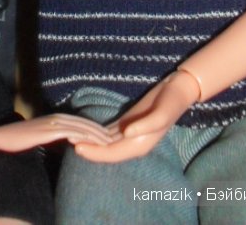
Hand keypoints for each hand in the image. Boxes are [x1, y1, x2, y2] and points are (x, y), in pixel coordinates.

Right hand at [0, 114, 117, 153]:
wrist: (1, 137)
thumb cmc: (20, 140)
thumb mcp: (42, 137)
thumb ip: (56, 137)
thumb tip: (71, 143)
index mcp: (57, 118)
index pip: (82, 122)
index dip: (96, 129)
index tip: (109, 137)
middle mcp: (56, 118)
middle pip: (84, 123)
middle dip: (100, 131)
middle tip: (116, 139)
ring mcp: (52, 123)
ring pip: (79, 127)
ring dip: (95, 134)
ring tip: (108, 142)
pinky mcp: (47, 131)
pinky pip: (68, 132)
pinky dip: (80, 135)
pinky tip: (89, 141)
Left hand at [74, 71, 198, 163]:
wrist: (177, 90)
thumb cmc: (170, 103)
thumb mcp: (162, 114)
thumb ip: (146, 125)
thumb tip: (126, 134)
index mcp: (139, 145)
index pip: (111, 154)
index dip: (94, 153)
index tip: (77, 147)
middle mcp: (132, 143)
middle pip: (105, 151)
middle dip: (87, 147)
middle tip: (67, 139)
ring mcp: (129, 135)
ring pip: (105, 143)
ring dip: (89, 141)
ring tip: (71, 135)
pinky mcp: (127, 124)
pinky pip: (108, 134)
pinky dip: (95, 133)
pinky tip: (84, 129)